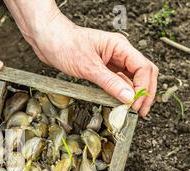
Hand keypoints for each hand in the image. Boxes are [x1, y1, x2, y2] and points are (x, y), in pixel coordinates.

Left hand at [4, 0, 157, 116]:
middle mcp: (118, 53)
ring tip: (129, 111)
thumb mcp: (88, 67)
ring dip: (132, 94)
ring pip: (129, 79)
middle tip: (139, 112)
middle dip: (143, 93)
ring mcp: (110, 61)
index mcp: (120, 46)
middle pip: (142, 74)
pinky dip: (118, 93)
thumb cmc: (64, 43)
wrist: (46, 39)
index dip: (143, 88)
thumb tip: (128, 97)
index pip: (143, 68)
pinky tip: (117, 103)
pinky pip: (115, 82)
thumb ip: (109, 83)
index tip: (136, 104)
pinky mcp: (100, 68)